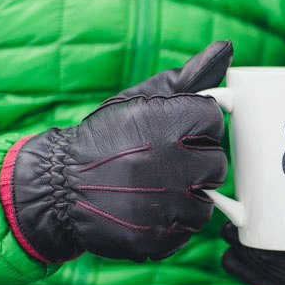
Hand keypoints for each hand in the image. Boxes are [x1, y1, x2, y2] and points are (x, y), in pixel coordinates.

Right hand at [1, 41, 232, 262]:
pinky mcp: (156, 237)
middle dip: (196, 162)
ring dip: (188, 194)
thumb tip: (227, 48)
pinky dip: (174, 222)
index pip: (214, 121)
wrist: (57, 184)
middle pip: (217, 163)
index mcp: (169, 122)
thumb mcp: (142, 99)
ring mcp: (164, 203)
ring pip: (207, 200)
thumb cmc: (108, 137)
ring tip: (155, 185)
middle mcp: (170, 162)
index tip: (175, 133)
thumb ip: (191, 77)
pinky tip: (148, 208)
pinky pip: (188, 230)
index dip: (197, 127)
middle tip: (164, 162)